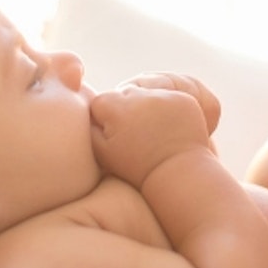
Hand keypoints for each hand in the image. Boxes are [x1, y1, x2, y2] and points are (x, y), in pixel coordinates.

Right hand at [90, 74, 217, 188]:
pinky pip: (168, 97)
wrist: (176, 173)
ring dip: (146, 107)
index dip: (106, 119)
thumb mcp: (102, 153)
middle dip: (126, 110)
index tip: (116, 136)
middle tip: (134, 134)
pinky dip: (167, 109)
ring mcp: (163, 95)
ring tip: (151, 132)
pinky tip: (167, 128)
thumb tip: (84, 111)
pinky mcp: (183, 99)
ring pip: (147, 94)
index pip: (101, 102)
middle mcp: (139, 95)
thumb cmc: (135, 167)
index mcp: (116, 107)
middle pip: (124, 94)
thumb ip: (89, 128)